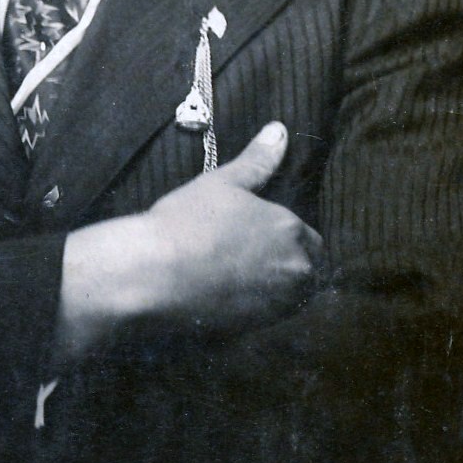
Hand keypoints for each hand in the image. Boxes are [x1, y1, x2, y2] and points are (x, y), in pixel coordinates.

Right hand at [144, 121, 322, 329]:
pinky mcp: (255, 332)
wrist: (151, 276)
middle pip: (306, 272)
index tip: (259, 236)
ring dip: (272, 289)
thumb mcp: (222, 183)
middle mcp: (295, 272)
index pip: (311, 240)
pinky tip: (223, 295)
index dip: (287, 237)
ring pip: (288, 298)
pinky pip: (265, 319)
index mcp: (292, 231)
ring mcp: (276, 306)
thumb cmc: (185, 223)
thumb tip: (280, 130)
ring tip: (234, 276)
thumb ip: (258, 161)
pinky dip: (252, 309)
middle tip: (246, 256)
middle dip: (286, 265)